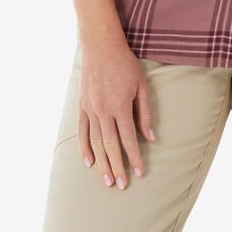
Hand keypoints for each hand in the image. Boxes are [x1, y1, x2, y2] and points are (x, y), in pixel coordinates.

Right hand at [78, 40, 155, 189]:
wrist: (101, 46)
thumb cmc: (125, 64)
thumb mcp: (141, 85)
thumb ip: (145, 113)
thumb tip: (150, 137)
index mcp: (120, 105)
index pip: (128, 138)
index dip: (134, 156)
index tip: (139, 172)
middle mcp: (103, 110)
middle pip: (111, 145)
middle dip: (118, 166)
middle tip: (122, 185)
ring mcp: (90, 108)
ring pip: (96, 142)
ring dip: (102, 163)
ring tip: (107, 180)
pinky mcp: (82, 105)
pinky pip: (82, 131)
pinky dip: (84, 147)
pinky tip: (89, 162)